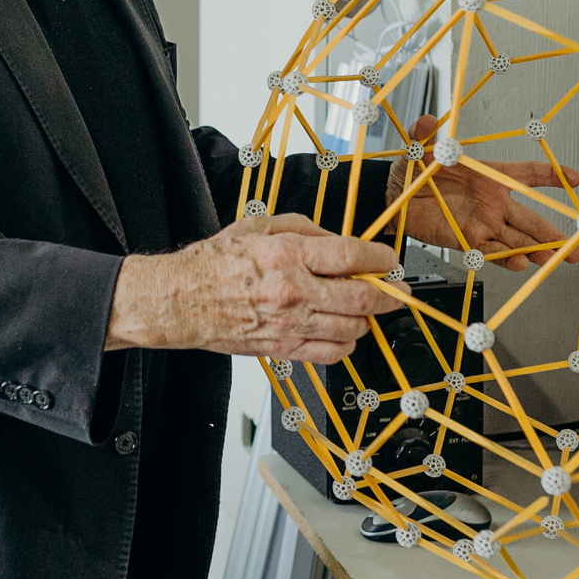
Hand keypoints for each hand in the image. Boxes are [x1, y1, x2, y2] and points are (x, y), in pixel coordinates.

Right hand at [107, 213, 401, 363]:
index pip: (351, 257)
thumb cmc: (215, 263)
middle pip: (361, 298)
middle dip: (388, 296)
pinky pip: (331, 354)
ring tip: (366, 310)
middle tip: (397, 292)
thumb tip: (338, 240)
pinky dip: (346, 345)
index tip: (390, 260)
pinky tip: (344, 333)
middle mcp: (293, 291)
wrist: (181, 300)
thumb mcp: (258, 225)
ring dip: (367, 320)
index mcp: (287, 255)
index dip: (380, 258)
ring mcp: (290, 324)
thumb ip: (304, 229)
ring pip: (351, 329)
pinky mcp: (283, 348)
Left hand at [393, 115, 578, 269]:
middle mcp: (493, 203)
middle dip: (554, 233)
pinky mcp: (467, 240)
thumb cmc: (414, 172)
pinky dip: (507, 258)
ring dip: (538, 249)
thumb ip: (426, 135)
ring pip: (518, 239)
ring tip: (556, 258)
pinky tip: (522, 263)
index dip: (551, 175)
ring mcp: (483, 223)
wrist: (394, 197)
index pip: (527, 174)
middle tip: (576, 244)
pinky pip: (492, 252)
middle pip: (531, 219)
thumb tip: (425, 120)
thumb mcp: (421, 151)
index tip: (575, 177)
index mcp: (489, 176)